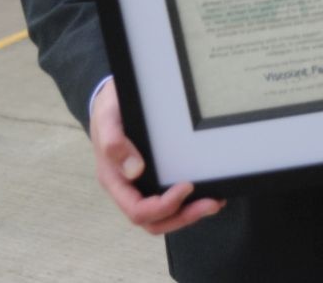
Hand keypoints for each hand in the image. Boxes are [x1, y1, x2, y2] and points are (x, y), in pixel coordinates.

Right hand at [89, 79, 224, 233]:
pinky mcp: (153, 179)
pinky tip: (208, 192)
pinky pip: (169, 201)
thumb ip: (114, 142)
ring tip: (214, 202)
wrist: (110, 101)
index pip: (137, 210)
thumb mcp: (107, 119)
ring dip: (189, 214)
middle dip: (184, 217)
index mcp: (114, 180)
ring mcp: (140, 186)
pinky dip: (189, 202)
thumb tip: (134, 170)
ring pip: (164, 216)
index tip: (187, 186)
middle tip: (211, 204)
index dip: (163, 206)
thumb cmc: (109, 111)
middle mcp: (127, 189)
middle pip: (153, 221)